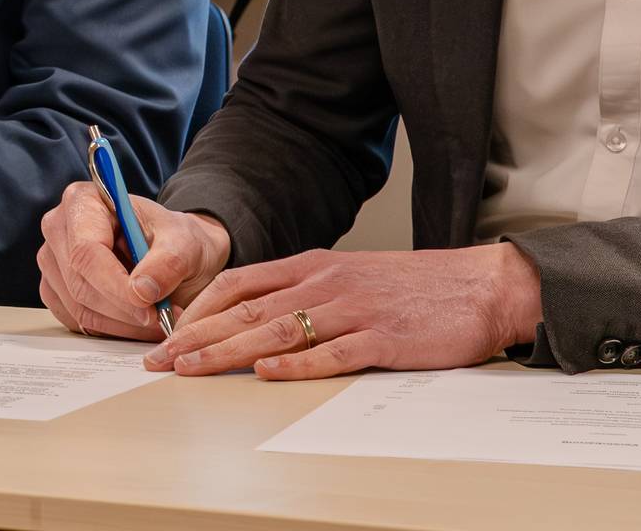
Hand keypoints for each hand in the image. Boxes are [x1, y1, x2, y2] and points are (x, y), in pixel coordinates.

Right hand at [35, 182, 230, 340]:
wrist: (173, 254)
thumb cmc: (173, 239)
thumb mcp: (185, 241)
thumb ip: (168, 262)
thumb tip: (142, 291)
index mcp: (83, 200)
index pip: (86, 250)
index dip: (114, 283)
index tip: (148, 305)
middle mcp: (59, 228)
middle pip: (79, 282)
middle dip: (124, 308)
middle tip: (163, 317)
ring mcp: (53, 262)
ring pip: (78, 308)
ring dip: (123, 323)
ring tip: (159, 320)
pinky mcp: (56, 292)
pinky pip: (78, 322)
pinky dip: (113, 330)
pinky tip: (139, 323)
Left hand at [144, 244, 544, 379]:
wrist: (480, 286)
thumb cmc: (412, 287)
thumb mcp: (348, 277)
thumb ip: (303, 292)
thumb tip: (252, 318)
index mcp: (314, 266)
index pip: (239, 282)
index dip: (198, 308)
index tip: (166, 332)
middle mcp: (326, 283)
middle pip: (247, 309)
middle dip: (197, 336)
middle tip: (160, 359)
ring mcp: (354, 310)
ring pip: (277, 330)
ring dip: (229, 351)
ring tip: (192, 369)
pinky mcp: (384, 339)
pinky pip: (332, 353)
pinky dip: (297, 365)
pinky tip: (268, 374)